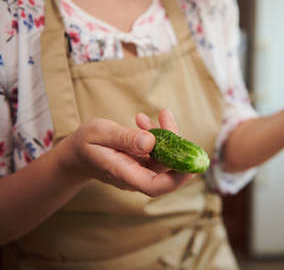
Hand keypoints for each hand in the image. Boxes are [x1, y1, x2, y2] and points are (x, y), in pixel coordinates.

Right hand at [57, 109, 191, 196]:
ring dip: (167, 135)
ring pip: (166, 157)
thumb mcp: (100, 134)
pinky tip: (146, 120)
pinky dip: (159, 135)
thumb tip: (150, 142)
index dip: (176, 178)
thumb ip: (124, 138)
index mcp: (124, 174)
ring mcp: (142, 170)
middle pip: (167, 169)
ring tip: (159, 114)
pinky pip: (159, 151)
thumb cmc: (85, 143)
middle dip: (176, 145)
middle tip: (167, 118)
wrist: (77, 152)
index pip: (155, 186)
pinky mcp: (144, 162)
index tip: (190, 163)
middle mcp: (136, 176)